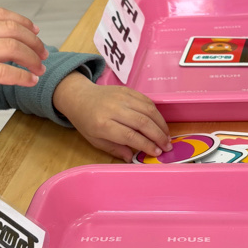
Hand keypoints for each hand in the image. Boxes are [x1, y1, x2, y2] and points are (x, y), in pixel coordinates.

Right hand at [0, 8, 46, 163]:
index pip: (0, 15)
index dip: (23, 22)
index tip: (36, 32)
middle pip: (11, 30)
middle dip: (33, 41)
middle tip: (44, 53)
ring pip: (12, 49)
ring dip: (32, 59)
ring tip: (40, 69)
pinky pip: (4, 72)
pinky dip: (22, 76)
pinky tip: (29, 81)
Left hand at [52, 73, 171, 161]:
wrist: (80, 97)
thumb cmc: (86, 122)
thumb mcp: (95, 140)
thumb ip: (114, 149)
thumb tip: (132, 157)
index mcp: (103, 124)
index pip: (130, 136)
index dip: (146, 144)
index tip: (157, 153)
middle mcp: (114, 109)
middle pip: (142, 122)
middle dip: (158, 136)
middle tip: (167, 146)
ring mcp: (122, 97)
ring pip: (148, 110)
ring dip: (161, 124)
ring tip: (167, 136)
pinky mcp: (128, 90)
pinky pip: (147, 101)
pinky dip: (156, 113)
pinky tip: (159, 123)